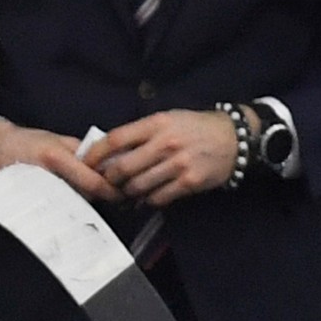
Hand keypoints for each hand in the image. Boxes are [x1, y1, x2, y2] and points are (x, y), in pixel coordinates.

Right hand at [0, 116, 114, 202]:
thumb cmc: (27, 142)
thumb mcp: (58, 140)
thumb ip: (82, 153)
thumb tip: (108, 165)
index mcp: (57, 158)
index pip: (94, 182)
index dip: (113, 190)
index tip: (125, 191)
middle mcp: (48, 176)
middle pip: (86, 197)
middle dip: (104, 198)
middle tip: (118, 198)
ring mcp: (38, 191)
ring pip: (74, 204)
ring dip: (89, 203)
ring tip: (98, 200)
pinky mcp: (32, 200)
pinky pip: (59, 207)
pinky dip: (72, 207)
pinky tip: (76, 204)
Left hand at [83, 108, 239, 206]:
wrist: (235, 138)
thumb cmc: (195, 128)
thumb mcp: (167, 119)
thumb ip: (140, 133)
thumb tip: (107, 151)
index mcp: (156, 124)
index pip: (115, 139)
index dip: (95, 154)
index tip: (85, 164)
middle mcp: (166, 143)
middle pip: (121, 167)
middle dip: (107, 179)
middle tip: (103, 184)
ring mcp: (178, 164)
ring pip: (137, 186)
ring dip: (125, 194)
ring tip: (122, 193)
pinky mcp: (189, 182)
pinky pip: (157, 198)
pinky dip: (145, 201)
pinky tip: (142, 199)